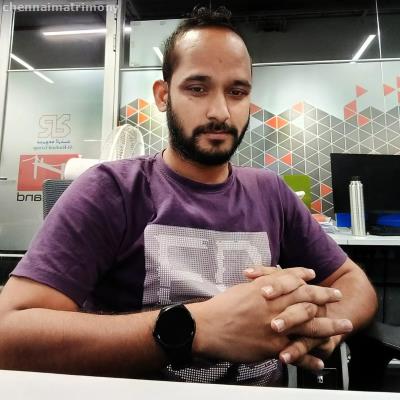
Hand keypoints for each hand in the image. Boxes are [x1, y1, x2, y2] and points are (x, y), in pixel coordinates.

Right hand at [188, 267, 348, 363]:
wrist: (206, 326)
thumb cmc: (220, 307)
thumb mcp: (241, 290)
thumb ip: (258, 288)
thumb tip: (268, 286)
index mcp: (265, 290)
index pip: (291, 279)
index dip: (304, 276)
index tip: (314, 276)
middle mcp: (274, 305)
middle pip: (306, 299)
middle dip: (325, 297)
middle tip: (338, 296)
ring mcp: (275, 326)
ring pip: (309, 326)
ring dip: (329, 326)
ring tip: (344, 326)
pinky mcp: (271, 346)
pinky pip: (296, 353)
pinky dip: (309, 359)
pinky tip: (320, 361)